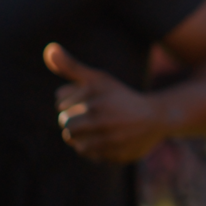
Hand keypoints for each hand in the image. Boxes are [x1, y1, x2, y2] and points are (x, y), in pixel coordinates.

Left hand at [44, 43, 163, 161]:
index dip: (73, 104)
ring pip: (78, 145)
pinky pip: (93, 157)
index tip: (91, 101)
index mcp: (95, 96)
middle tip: (96, 118)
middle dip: (77, 124)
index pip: (61, 107)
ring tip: (102, 130)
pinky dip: (99, 150)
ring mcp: (111, 137)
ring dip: (85, 139)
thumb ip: (71, 66)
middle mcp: (102, 116)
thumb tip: (49, 48)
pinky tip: (113, 140)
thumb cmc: (119, 96)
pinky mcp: (117, 154)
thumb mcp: (97, 79)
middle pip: (67, 128)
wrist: (156, 118)